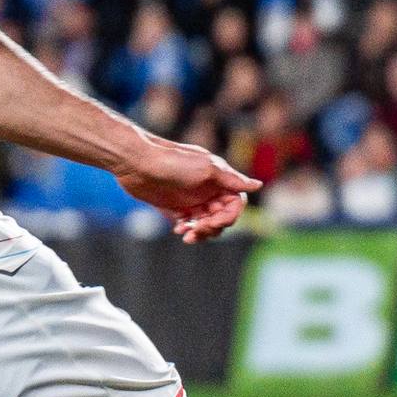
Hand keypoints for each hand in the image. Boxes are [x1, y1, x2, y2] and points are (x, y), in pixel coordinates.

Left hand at [115, 135, 258, 242]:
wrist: (137, 162)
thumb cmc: (173, 161)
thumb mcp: (206, 168)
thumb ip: (231, 179)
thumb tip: (258, 185)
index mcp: (219, 179)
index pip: (236, 204)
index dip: (229, 216)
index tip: (213, 222)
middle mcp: (208, 190)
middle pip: (221, 217)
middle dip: (212, 226)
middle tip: (196, 230)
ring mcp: (192, 199)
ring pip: (205, 223)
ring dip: (200, 231)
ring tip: (186, 234)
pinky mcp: (175, 206)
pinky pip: (188, 224)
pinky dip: (187, 229)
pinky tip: (178, 229)